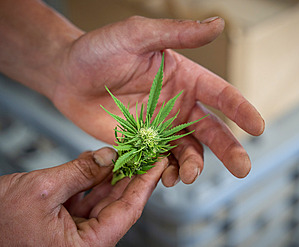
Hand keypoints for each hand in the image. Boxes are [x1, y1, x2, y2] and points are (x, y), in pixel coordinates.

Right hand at [0, 147, 167, 245]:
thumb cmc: (0, 224)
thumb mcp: (43, 190)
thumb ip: (81, 171)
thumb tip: (108, 156)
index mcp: (87, 246)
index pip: (129, 210)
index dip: (146, 183)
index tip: (159, 164)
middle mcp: (86, 242)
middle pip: (119, 204)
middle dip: (132, 175)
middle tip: (145, 153)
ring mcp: (77, 233)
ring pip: (104, 199)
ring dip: (112, 175)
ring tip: (124, 153)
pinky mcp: (66, 224)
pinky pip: (87, 199)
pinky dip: (92, 180)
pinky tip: (98, 162)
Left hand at [51, 16, 264, 186]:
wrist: (66, 75)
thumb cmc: (100, 49)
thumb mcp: (138, 35)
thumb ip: (176, 34)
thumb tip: (218, 23)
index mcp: (185, 79)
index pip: (221, 95)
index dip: (241, 110)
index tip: (258, 127)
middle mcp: (178, 106)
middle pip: (211, 131)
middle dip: (229, 150)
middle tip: (242, 169)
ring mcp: (160, 128)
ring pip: (188, 150)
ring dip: (193, 165)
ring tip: (187, 176)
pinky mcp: (141, 144)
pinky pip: (161, 161)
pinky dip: (168, 171)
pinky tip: (167, 176)